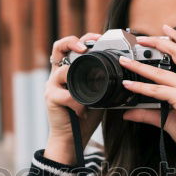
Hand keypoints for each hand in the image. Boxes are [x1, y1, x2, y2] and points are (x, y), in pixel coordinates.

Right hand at [43, 32, 104, 163]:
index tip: (99, 38)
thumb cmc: (85, 116)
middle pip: (59, 47)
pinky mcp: (51, 98)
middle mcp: (58, 74)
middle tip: (85, 48)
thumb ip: (102, 81)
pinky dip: (78, 103)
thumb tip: (123, 71)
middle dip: (73, 42)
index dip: (84, 38)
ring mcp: (52, 85)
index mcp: (70, 70)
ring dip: (79, 80)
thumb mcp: (98, 94)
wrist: (71, 138)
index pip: (72, 46)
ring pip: (62, 70)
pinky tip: (83, 110)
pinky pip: (66, 94)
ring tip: (89, 92)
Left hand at [118, 24, 175, 175]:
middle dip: (157, 42)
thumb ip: (149, 112)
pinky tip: (128, 83)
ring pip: (160, 72)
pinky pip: (157, 90)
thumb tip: (128, 113)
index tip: (165, 29)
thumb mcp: (170, 118)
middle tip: (139, 39)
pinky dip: (140, 86)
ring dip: (139, 66)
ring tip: (124, 61)